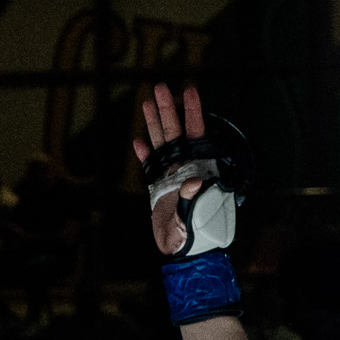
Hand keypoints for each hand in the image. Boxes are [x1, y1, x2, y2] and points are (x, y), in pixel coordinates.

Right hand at [135, 82, 205, 257]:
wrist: (182, 254)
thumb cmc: (196, 238)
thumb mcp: (195, 218)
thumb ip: (193, 198)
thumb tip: (194, 181)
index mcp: (200, 171)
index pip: (198, 137)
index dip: (194, 114)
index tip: (191, 91)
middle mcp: (186, 169)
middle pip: (176, 133)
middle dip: (169, 110)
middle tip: (161, 86)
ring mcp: (171, 177)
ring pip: (162, 144)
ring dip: (154, 124)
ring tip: (148, 101)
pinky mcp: (159, 188)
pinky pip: (151, 167)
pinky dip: (145, 154)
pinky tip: (139, 141)